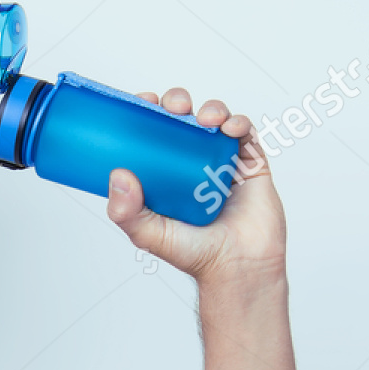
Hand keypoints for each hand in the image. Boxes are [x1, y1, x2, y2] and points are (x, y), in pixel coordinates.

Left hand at [105, 88, 286, 284]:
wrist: (238, 268)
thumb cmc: (195, 254)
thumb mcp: (149, 234)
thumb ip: (127, 211)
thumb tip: (118, 175)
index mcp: (166, 173)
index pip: (153, 133)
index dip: (147, 112)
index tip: (141, 101)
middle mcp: (193, 163)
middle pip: (183, 119)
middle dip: (177, 102)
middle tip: (173, 107)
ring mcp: (223, 161)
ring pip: (216, 120)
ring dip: (211, 108)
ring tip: (205, 119)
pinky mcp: (250, 164)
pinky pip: (246, 133)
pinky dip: (238, 123)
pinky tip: (230, 128)